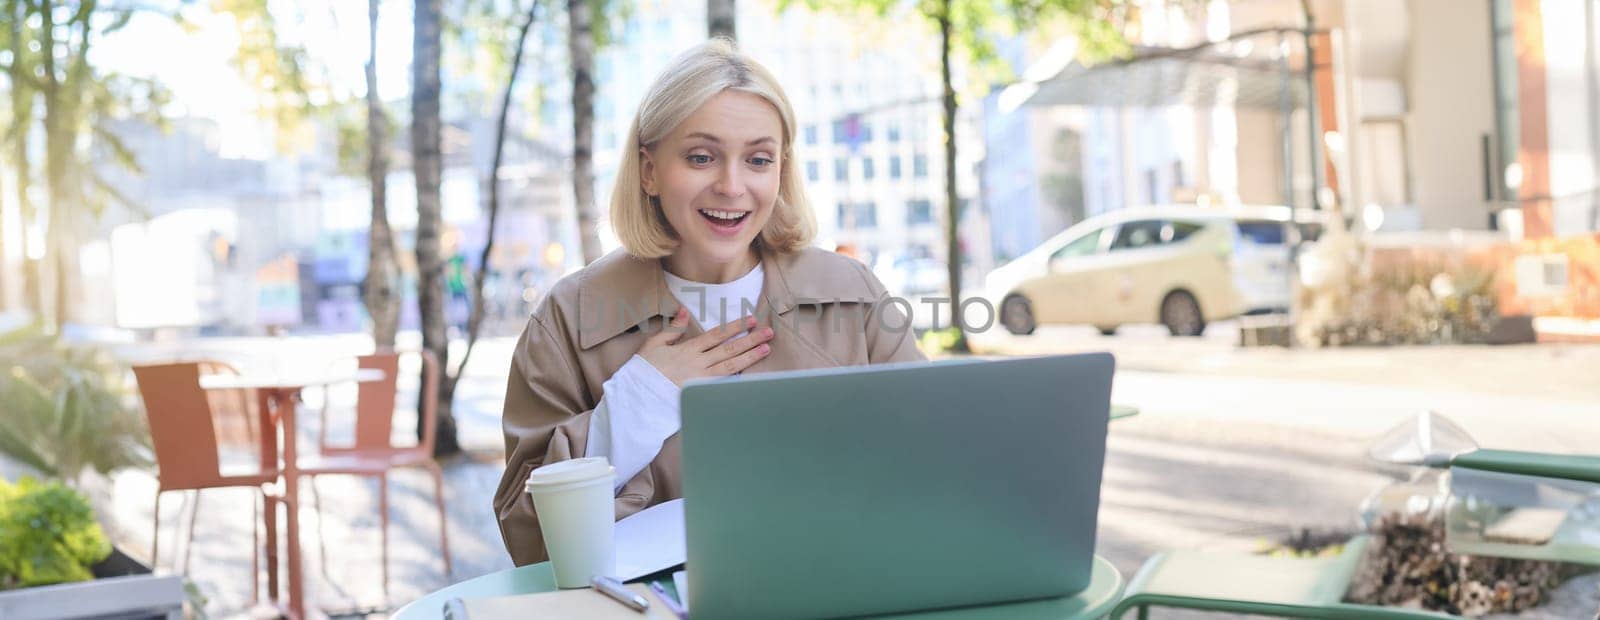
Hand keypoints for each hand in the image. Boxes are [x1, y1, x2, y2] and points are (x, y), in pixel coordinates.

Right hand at [637, 307, 773, 386]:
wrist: (637, 397)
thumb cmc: (644, 370)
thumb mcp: (655, 344)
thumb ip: (673, 328)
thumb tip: (684, 310)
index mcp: (687, 349)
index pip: (717, 335)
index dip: (735, 327)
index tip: (750, 319)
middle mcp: (698, 363)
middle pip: (729, 349)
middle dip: (750, 339)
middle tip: (768, 332)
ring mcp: (701, 380)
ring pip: (730, 366)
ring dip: (750, 357)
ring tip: (766, 348)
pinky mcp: (700, 393)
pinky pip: (723, 384)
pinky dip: (738, 378)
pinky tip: (752, 373)